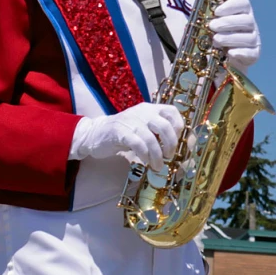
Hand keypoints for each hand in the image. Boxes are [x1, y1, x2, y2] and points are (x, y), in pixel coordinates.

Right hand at [69, 102, 183, 171]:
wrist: (96, 133)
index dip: (179, 126)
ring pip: (151, 138)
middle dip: (170, 144)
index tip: (177, 141)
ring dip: (157, 155)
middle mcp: (142, 112)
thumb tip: (178, 147)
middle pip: (165, 126)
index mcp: (150, 109)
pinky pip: (138, 144)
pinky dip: (145, 155)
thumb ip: (159, 133)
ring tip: (157, 165)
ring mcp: (130, 121)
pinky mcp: (120, 132)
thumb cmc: (124, 133)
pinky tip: (145, 162)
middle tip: (169, 156)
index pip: (172, 111)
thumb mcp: (144, 128)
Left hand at [209, 0, 260, 72]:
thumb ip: (210, 20)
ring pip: (249, 38)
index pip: (243, 3)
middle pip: (247, 20)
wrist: (221, 59)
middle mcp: (250, 25)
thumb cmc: (215, 36)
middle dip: (228, 22)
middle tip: (212, 26)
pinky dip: (241, 53)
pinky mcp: (254, 55)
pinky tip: (229, 53)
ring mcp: (254, 40)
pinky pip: (252, 54)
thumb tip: (206, 20)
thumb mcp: (211, 26)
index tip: (216, 12)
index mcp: (242, 12)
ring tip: (216, 40)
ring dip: (231, 38)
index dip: (230, 6)